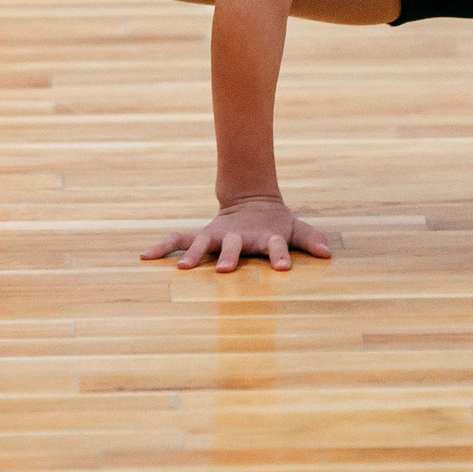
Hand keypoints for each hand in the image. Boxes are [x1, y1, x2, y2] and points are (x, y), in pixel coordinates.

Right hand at [143, 195, 331, 273]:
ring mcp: (218, 235)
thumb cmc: (276, 222)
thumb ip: (310, 238)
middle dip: (230, 258)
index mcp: (265, 235)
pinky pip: (178, 240)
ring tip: (181, 269)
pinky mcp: (202, 236)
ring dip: (193, 255)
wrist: (252, 200)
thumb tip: (328, 253)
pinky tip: (144, 255)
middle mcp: (239, 236)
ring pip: (203, 243)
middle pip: (234, 246)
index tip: (283, 269)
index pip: (276, 246)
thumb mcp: (295, 228)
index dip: (280, 256)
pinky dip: (162, 246)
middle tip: (227, 272)